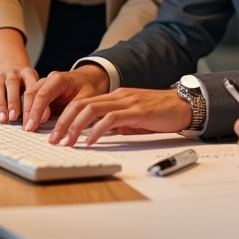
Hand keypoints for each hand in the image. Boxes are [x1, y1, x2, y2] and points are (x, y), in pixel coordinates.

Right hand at [0, 28, 36, 122]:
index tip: (31, 119)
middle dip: (13, 102)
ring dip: (0, 104)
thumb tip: (42, 118)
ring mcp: (2, 77)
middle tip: (13, 117)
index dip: (30, 104)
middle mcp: (14, 73)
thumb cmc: (27, 81)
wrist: (11, 63)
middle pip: (13, 85)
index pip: (31, 87)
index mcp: (28, 73)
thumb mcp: (35, 84)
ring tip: (2, 119)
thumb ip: (38, 99)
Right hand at [21, 65, 109, 132]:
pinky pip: (32, 100)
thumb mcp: (87, 99)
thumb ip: (74, 112)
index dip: (36, 111)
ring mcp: (44, 85)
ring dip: (27, 113)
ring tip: (28, 128)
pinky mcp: (42, 92)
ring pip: (29, 96)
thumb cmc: (89, 88)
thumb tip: (64, 131)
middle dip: (28, 113)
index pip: (43, 94)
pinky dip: (30, 111)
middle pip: (32, 94)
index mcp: (59, 79)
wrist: (91, 79)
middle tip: (28, 129)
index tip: (32, 126)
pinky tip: (31, 123)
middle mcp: (48, 80)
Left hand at [46, 88, 193, 146]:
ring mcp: (127, 102)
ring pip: (92, 110)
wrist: (184, 105)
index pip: (82, 104)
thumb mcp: (133, 119)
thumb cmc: (160, 113)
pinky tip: (89, 141)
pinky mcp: (137, 111)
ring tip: (67, 142)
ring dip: (76, 127)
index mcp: (114, 97)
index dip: (66, 118)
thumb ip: (116, 123)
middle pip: (81, 105)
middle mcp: (118, 96)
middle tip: (54, 140)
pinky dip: (96, 130)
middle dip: (64, 122)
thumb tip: (98, 135)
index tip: (57, 134)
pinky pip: (111, 119)